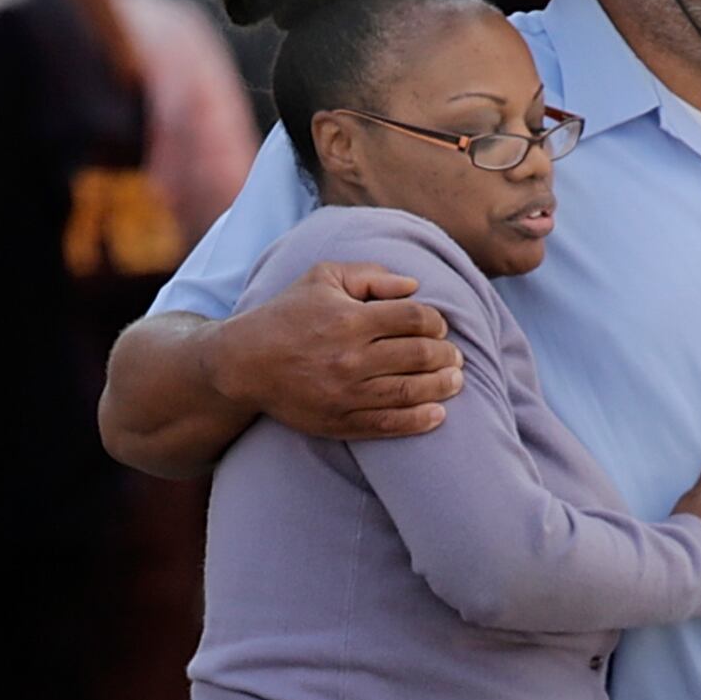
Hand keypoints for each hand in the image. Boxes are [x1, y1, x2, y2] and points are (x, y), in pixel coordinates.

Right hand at [210, 261, 463, 440]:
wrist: (244, 364)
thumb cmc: (286, 315)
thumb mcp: (322, 278)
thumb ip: (370, 275)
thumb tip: (415, 286)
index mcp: (349, 318)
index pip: (415, 319)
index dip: (437, 322)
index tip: (439, 327)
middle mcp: (351, 357)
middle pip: (420, 355)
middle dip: (447, 354)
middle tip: (455, 355)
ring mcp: (346, 393)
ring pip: (411, 391)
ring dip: (443, 386)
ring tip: (455, 381)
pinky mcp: (340, 421)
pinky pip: (390, 424)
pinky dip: (420, 420)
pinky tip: (437, 414)